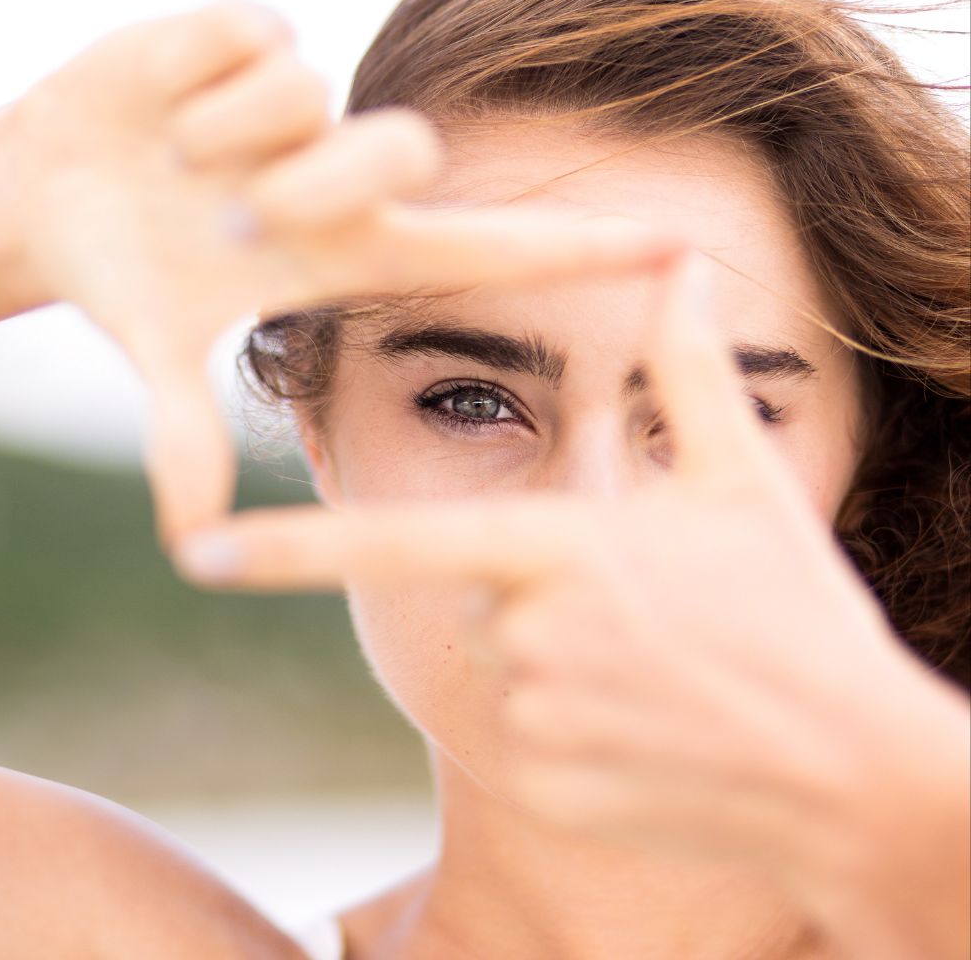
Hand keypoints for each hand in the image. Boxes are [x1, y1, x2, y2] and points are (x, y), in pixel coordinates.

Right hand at [0, 1, 674, 538]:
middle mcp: (338, 168)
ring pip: (308, 90)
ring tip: (176, 158)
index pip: (483, 249)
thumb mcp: (158, 353)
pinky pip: (251, 35)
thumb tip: (189, 540)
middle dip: (318, 181)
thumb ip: (183, 436)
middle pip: (400, 146)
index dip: (577, 252)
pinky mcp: (241, 33)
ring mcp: (293, 100)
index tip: (678, 250)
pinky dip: (194, 73)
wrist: (42, 191)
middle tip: (241, 215)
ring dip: (228, 134)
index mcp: (344, 250)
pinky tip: (162, 101)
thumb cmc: (125, 277)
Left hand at [176, 254, 970, 957]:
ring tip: (659, 676)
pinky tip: (650, 735)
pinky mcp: (540, 785)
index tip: (197, 551)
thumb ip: (687, 374)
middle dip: (539, 599)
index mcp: (558, 551)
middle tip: (644, 618)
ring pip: (500, 670)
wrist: (856, 777)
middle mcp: (526, 633)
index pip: (398, 544)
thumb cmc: (798, 619)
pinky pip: (522, 741)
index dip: (288, 550)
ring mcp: (531, 716)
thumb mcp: (746, 487)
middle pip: (475, 601)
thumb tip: (678, 267)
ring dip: (560, 665)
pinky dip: (572, 734)